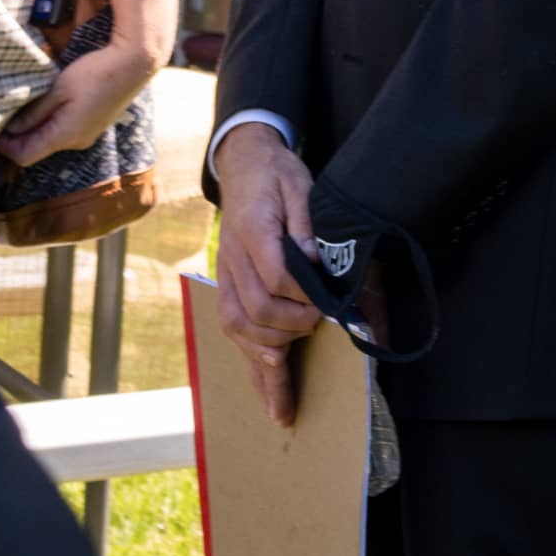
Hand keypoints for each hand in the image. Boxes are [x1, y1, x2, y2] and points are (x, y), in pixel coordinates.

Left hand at [0, 31, 156, 171]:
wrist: (135, 63)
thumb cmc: (96, 72)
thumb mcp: (59, 88)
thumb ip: (34, 112)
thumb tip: (12, 129)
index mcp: (65, 135)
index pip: (24, 156)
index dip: (5, 147)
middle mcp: (76, 141)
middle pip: (37, 149)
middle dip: (18, 137)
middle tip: (5, 115)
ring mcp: (88, 134)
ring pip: (51, 138)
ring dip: (35, 127)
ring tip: (25, 107)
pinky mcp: (94, 123)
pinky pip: (65, 130)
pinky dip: (51, 122)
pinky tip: (50, 103)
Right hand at [212, 126, 318, 426]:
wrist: (243, 166)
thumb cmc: (276, 175)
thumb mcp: (299, 184)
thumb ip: (306, 221)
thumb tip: (314, 260)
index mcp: (253, 228)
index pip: (277, 274)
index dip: (304, 295)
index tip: (329, 306)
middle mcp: (233, 258)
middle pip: (256, 308)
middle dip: (290, 326)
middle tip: (319, 327)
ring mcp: (226, 275)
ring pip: (238, 326)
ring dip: (265, 356)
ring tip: (285, 389)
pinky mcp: (226, 285)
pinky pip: (232, 326)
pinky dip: (249, 354)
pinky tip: (266, 375)